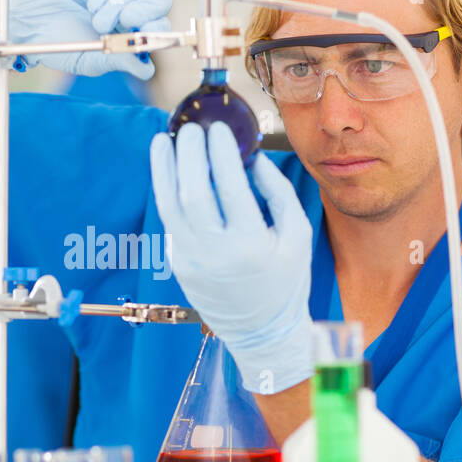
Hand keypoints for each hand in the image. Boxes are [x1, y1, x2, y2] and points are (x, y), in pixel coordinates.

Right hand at [0, 0, 171, 79]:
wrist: (25, 25)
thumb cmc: (57, 44)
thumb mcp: (89, 60)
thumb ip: (117, 61)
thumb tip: (147, 70)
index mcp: (130, 28)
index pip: (158, 23)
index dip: (158, 29)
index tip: (145, 37)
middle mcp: (127, 3)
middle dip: (148, 10)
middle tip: (128, 21)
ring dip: (119, 5)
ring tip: (96, 20)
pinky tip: (91, 4)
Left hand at [150, 121, 314, 393]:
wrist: (263, 332)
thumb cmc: (286, 280)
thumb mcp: (296, 235)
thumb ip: (277, 191)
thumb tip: (251, 157)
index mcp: (251, 245)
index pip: (231, 187)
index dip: (221, 153)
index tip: (219, 129)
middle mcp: (216, 253)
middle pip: (192, 193)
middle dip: (189, 155)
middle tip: (191, 129)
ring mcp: (192, 261)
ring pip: (169, 206)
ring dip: (164, 169)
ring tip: (164, 140)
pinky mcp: (178, 265)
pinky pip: (170, 221)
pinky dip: (167, 192)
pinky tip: (170, 170)